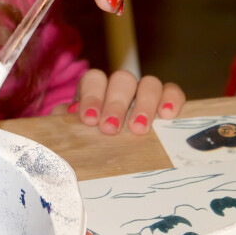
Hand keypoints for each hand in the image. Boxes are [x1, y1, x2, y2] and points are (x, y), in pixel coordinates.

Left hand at [56, 68, 183, 133]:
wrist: (108, 154)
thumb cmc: (91, 142)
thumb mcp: (75, 134)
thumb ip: (65, 123)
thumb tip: (63, 117)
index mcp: (95, 90)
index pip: (93, 80)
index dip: (91, 97)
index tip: (90, 120)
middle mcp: (120, 87)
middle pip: (121, 80)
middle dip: (116, 104)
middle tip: (111, 128)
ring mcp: (145, 92)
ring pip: (149, 83)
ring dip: (144, 104)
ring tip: (139, 128)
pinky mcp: (167, 101)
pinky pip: (172, 91)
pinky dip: (171, 99)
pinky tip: (167, 115)